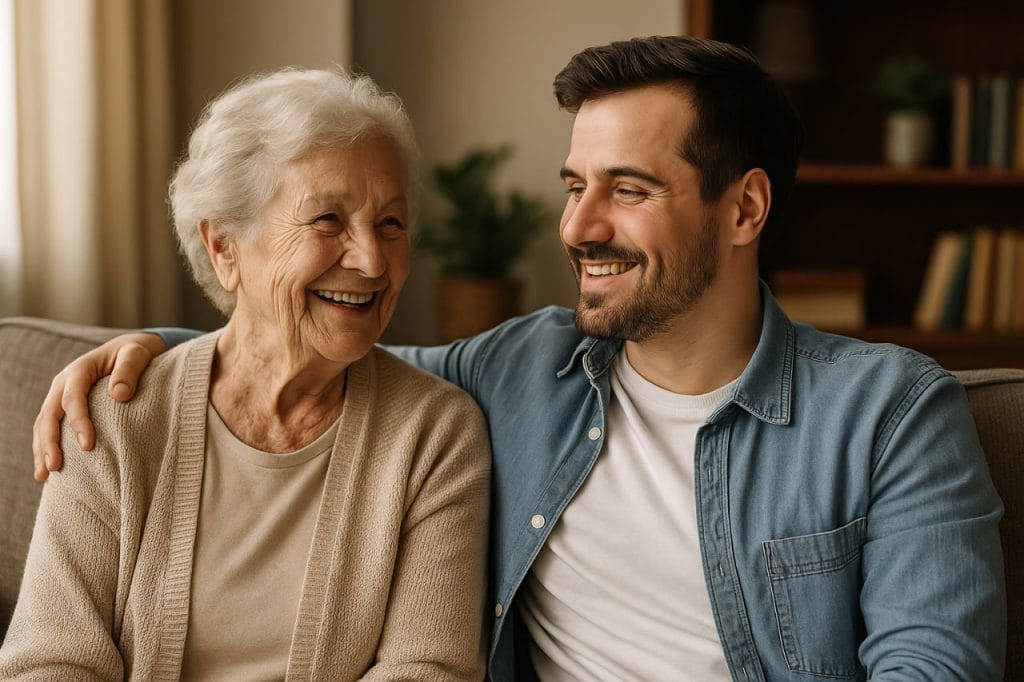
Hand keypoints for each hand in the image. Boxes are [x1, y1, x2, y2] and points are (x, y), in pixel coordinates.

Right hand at [32, 333, 167, 480]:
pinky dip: (44, 446)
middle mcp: (63, 383)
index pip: (73, 398)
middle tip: (54, 468)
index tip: (88, 446)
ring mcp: (60, 395)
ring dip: (41, 449)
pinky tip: (47, 468)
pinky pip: (48, 427)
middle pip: (49, 414)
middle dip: (49, 442)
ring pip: (43, 424)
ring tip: (43, 475)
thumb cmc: (135, 353)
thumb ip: (129, 370)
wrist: (128, 349)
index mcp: (79, 370)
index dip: (78, 422)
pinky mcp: (62, 406)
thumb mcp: (137, 354)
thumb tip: (119, 394)